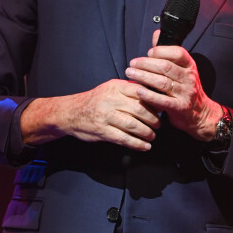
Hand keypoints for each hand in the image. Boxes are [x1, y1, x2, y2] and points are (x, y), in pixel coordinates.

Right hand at [20, 80, 160, 151]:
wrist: (70, 112)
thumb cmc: (96, 100)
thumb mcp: (110, 88)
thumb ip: (128, 89)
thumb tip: (152, 92)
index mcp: (115, 87)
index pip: (140, 91)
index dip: (154, 101)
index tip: (161, 108)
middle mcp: (111, 100)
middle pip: (139, 109)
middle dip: (153, 119)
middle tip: (159, 124)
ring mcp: (106, 116)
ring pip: (133, 125)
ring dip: (147, 132)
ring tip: (152, 136)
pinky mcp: (102, 131)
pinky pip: (124, 138)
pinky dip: (137, 144)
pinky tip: (145, 146)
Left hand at [125, 30, 222, 141]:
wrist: (200, 114)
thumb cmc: (186, 89)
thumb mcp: (182, 69)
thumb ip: (167, 53)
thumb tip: (156, 35)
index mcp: (190, 66)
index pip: (178, 53)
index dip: (161, 51)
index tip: (148, 53)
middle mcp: (189, 78)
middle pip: (166, 67)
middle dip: (146, 64)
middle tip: (132, 63)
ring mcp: (185, 93)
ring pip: (162, 82)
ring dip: (143, 76)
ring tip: (130, 73)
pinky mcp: (180, 107)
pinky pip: (162, 100)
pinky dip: (149, 94)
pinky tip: (138, 90)